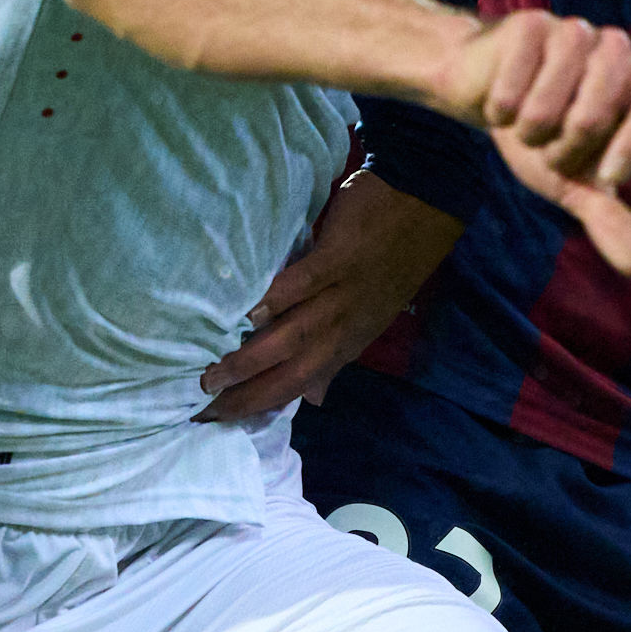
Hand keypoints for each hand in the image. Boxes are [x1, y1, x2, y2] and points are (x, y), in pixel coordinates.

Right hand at [204, 170, 462, 420]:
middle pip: (293, 373)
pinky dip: (279, 300)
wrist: (423, 211)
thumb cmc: (388, 264)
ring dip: (254, 359)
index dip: (260, 406)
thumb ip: (335, 358)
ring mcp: (341, 294)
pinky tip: (249, 312)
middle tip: (206, 406)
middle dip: (250, 394)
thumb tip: (314, 398)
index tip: (218, 420)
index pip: (298, 386)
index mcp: (345, 344)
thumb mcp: (367, 322)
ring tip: (215, 372)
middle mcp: (341, 328)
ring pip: (295, 336)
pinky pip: (306, 283)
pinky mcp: (340, 258)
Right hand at [437, 9, 630, 276]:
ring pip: (550, 100)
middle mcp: (616, 49)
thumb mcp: (575, 183)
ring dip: (529, 130)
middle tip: (550, 148)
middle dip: (562, 149)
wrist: (486, 96)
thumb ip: (609, 217)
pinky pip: (515, 81)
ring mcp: (574, 30)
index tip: (607, 177)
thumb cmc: (542, 138)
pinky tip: (501, 102)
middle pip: (597, 111)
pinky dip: (501, 107)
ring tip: (526, 125)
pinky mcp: (532, 23)